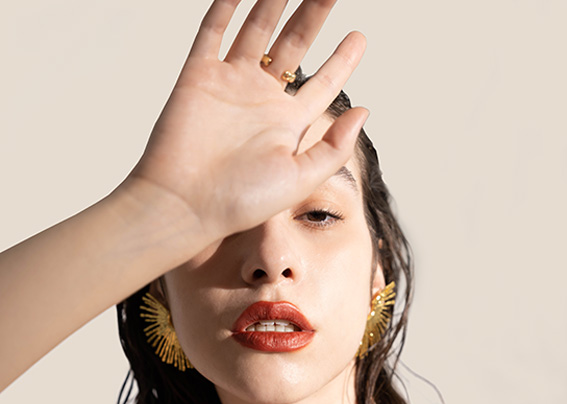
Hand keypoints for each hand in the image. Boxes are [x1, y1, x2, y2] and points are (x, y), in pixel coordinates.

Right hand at [125, 0, 367, 246]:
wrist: (186, 205)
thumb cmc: (241, 201)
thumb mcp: (302, 178)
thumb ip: (335, 147)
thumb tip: (364, 112)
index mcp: (287, 125)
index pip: (322, 84)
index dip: (343, 60)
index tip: (359, 36)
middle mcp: (261, 101)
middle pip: (293, 46)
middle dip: (313, 15)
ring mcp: (229, 85)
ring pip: (256, 30)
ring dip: (275, 1)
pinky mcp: (198, 77)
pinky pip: (213, 31)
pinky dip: (226, 5)